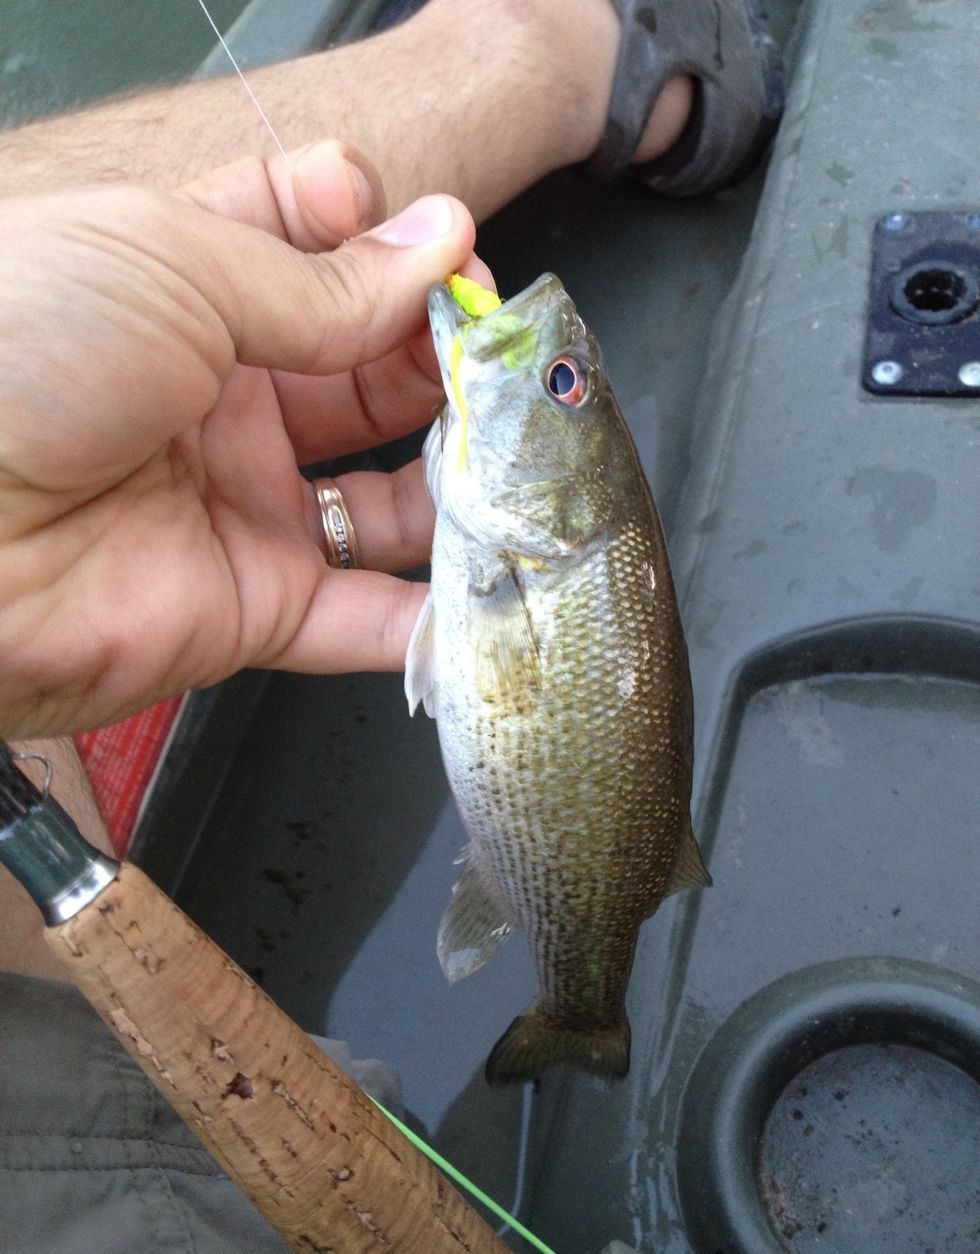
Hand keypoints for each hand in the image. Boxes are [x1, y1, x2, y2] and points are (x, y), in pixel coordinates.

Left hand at [0, 142, 478, 738]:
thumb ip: (319, 277)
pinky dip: (435, 616)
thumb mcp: (174, 262)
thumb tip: (440, 246)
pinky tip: (503, 582)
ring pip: (387, 501)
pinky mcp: (254, 611)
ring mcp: (243, 510)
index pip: (314, 255)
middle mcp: (223, 403)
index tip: (444, 243)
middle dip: (443, 362)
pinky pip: (364, 620)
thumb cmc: (23, 353)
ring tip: (522, 463)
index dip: (386, 243)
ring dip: (461, 484)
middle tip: (503, 359)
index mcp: (189, 294)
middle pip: (368, 377)